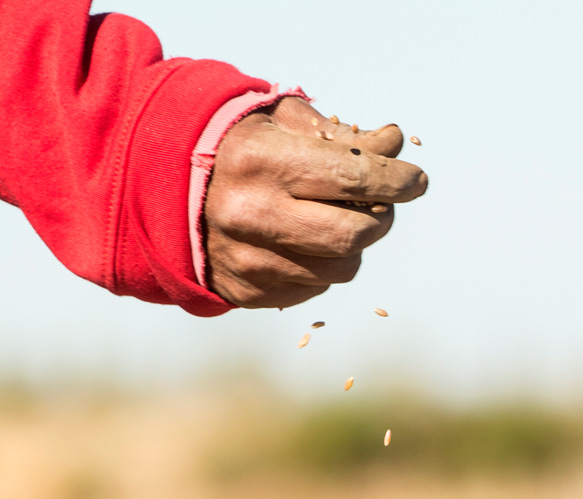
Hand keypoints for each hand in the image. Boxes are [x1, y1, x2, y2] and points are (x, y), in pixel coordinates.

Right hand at [203, 97, 428, 307]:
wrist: (166, 192)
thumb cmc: (237, 148)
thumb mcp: (282, 124)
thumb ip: (341, 135)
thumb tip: (394, 144)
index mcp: (261, 161)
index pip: (354, 178)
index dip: (397, 181)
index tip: (416, 181)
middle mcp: (252, 214)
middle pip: (356, 234)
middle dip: (382, 217)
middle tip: (381, 202)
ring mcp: (247, 259)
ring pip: (342, 269)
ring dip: (356, 246)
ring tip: (340, 220)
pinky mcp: (245, 291)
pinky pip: (314, 287)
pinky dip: (323, 265)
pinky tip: (304, 241)